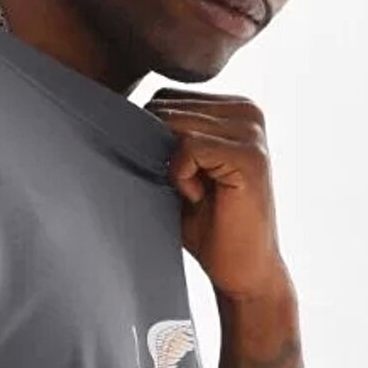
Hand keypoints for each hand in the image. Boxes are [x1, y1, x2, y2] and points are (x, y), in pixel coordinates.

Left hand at [147, 87, 290, 302]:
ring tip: (198, 193)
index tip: (182, 177)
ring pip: (174, 124)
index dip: (155, 139)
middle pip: (166, 107)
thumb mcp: (179, 169)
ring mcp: (251, 130)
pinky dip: (182, 176)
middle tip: (190, 188)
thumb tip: (115, 111)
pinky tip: (200, 197)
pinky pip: (188, 147)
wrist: (242, 270)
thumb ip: (161, 135)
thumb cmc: (207, 224)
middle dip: (162, 152)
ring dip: (174, 167)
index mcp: (232, 107)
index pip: (165, 97)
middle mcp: (247, 110)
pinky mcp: (250, 155)